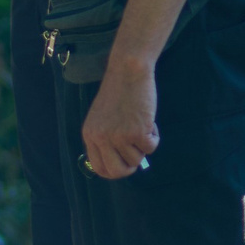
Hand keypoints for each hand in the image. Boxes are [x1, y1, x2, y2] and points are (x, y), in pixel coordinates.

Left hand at [80, 57, 160, 179]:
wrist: (128, 72)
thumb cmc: (118, 93)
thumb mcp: (102, 118)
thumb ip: (106, 139)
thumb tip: (121, 164)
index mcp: (90, 135)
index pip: (99, 168)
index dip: (114, 170)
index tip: (124, 165)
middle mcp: (101, 138)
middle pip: (117, 172)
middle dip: (131, 167)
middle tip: (137, 154)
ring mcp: (118, 137)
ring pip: (137, 159)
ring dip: (144, 145)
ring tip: (141, 124)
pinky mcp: (136, 132)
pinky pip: (151, 148)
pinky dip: (154, 137)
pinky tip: (149, 121)